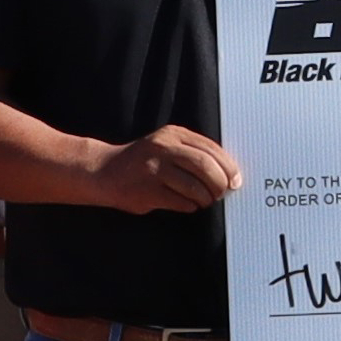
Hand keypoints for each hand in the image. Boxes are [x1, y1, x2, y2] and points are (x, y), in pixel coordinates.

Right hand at [104, 125, 243, 214]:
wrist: (105, 172)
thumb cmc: (145, 162)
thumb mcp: (167, 145)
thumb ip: (193, 152)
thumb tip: (229, 173)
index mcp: (173, 134)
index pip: (211, 149)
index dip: (228, 167)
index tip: (235, 180)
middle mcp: (163, 148)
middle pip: (205, 166)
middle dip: (220, 184)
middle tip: (222, 193)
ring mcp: (153, 169)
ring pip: (194, 187)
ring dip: (205, 198)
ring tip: (204, 201)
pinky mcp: (147, 191)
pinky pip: (180, 202)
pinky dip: (190, 206)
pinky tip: (188, 204)